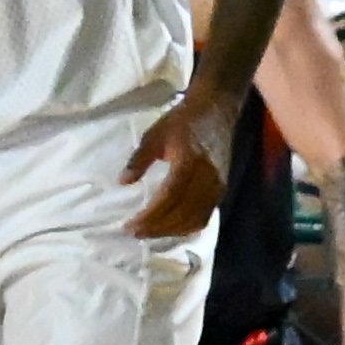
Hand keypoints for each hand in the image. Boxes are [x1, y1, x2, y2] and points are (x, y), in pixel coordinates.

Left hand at [116, 83, 237, 240]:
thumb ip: (139, 160)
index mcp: (189, 164)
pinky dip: (185, 227)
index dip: (150, 217)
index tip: (130, 226)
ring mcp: (217, 188)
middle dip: (156, 228)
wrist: (215, 112)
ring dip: (170, 231)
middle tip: (134, 232)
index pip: (168, 199)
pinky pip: (204, 217)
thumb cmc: (182, 121)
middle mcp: (206, 181)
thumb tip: (123, 182)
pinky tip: (170, 228)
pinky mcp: (221, 191)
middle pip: (181, 215)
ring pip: (194, 221)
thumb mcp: (155, 135)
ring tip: (148, 233)